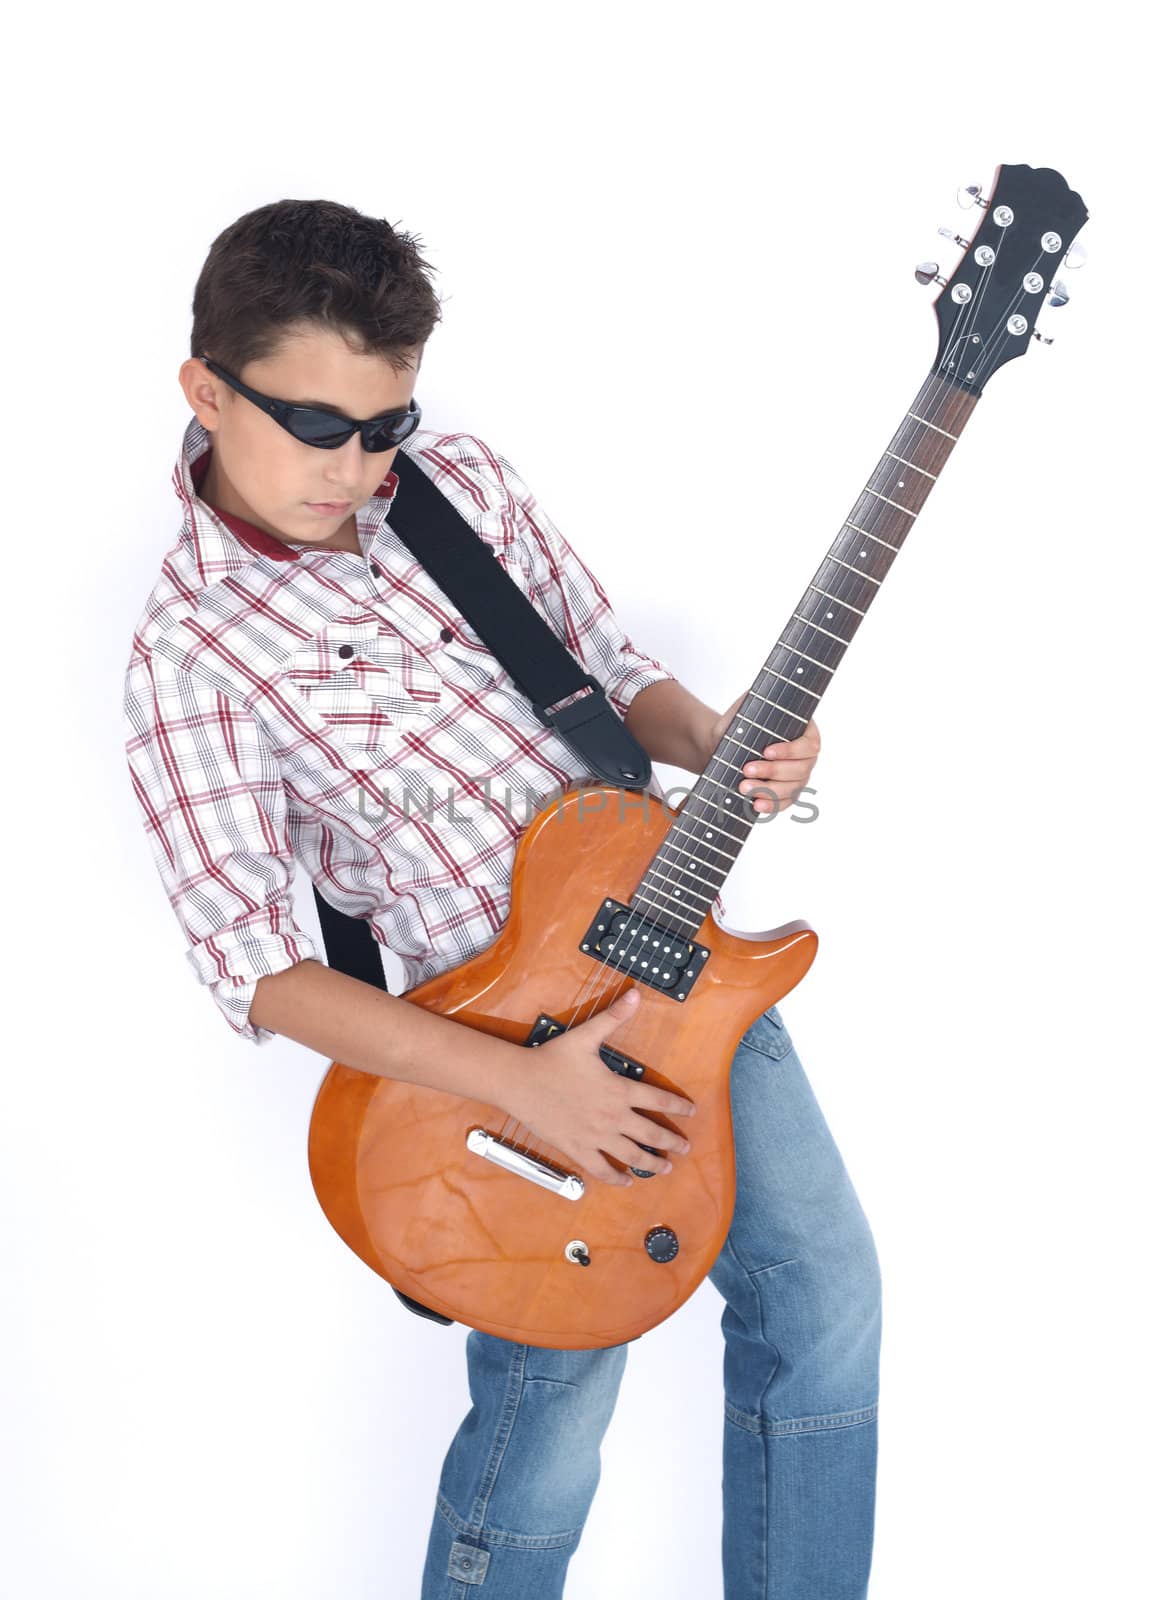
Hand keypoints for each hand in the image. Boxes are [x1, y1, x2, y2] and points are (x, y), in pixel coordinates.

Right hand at [506, 989, 695, 1185]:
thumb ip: (614, 1017)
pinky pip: (602, 1169)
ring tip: (665, 1167)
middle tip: (685, 1147)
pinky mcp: (577, 1149)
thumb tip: (635, 993)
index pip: (659, 1100)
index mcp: (618, 1090)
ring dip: (652, 1163)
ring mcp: (596, 1136)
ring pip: (632, 1156)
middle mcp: (612, 1116)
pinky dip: (617, 1178)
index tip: (692, 1112)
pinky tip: (626, 1181)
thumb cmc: (553, 1058)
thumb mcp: (586, 1036)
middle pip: (651, 1133)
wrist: (520, 1082)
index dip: (678, 1106)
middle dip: (672, 1141)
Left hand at [709, 694, 820, 814]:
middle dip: (773, 771)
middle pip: (801, 770)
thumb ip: (756, 700)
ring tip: (744, 787)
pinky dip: (771, 806)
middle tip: (747, 769)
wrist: (721, 746)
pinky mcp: (787, 793)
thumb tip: (762, 693)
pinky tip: (756, 804)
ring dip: (768, 790)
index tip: (766, 751)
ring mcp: (799, 777)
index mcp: (805, 732)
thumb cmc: (737, 725)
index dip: (789, 751)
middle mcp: (806, 756)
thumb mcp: (745, 708)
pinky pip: (785, 803)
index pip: (809, 745)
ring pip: (792, 789)